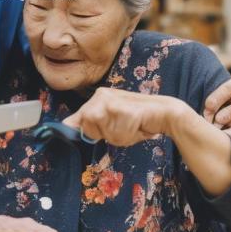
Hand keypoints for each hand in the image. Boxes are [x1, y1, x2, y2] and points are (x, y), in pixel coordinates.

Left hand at [62, 87, 186, 146]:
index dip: (77, 129)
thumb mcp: (110, 122)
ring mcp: (110, 100)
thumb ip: (92, 125)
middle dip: (104, 134)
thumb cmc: (137, 120)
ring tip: (129, 127)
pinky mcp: (120, 108)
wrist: (164, 112)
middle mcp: (101, 95)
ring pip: (101, 130)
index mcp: (98, 97)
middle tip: (121, 128)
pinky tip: (136, 126)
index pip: (79, 116)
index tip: (73, 133)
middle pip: (87, 126)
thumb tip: (66, 128)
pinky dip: (126, 134)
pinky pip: (116, 132)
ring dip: (116, 135)